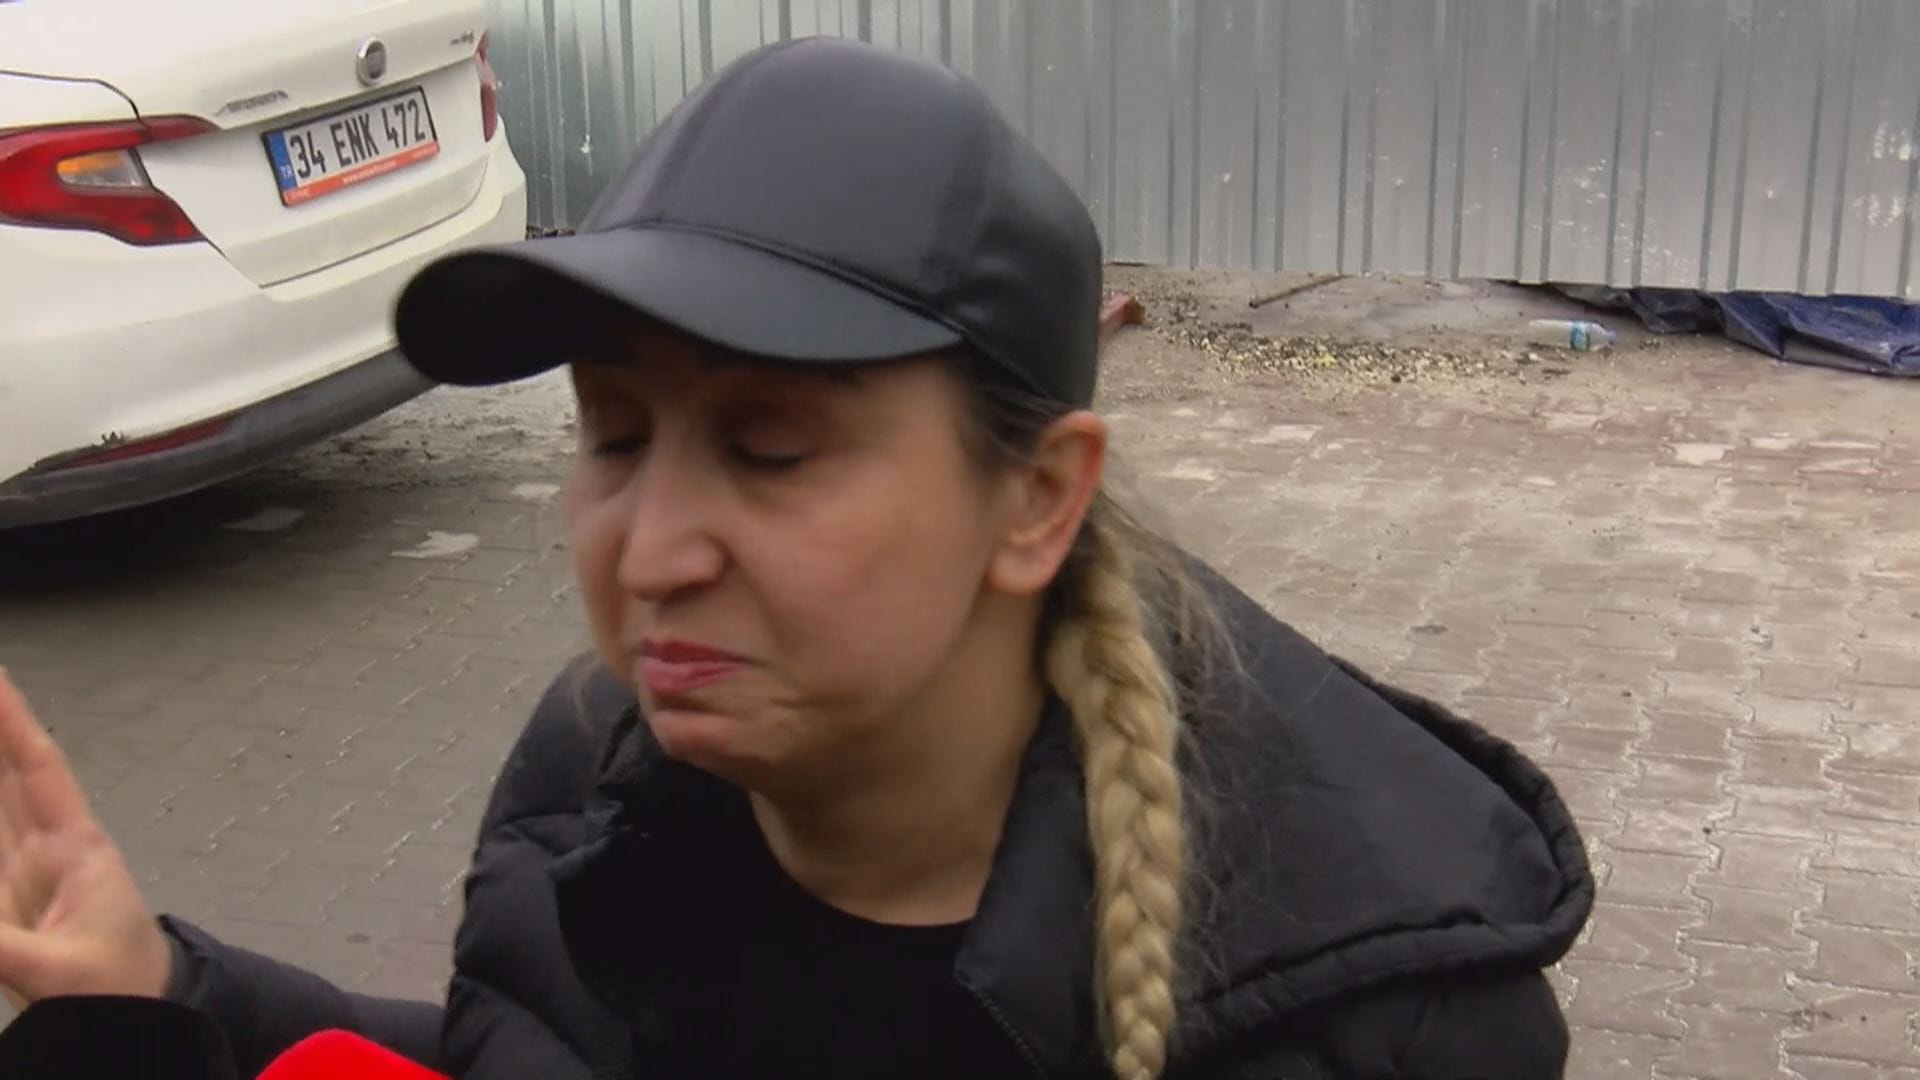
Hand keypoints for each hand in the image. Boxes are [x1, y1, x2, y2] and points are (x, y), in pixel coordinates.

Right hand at [0, 671, 169, 1006]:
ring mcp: (26, 870)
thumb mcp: (60, 969)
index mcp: (75, 848)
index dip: (14, 722)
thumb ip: (1, 946)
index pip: (39, 769)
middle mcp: (48, 847)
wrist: (139, 1008)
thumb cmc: (119, 984)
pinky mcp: (9, 897)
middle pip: (7, 775)